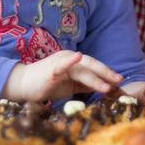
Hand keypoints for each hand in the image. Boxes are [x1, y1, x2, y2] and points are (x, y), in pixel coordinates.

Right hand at [4, 51, 122, 102]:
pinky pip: (62, 64)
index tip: (120, 80)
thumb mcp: (71, 85)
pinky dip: (70, 60)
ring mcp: (61, 62)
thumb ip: (85, 84)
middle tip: (119, 80)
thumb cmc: (47, 84)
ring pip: (81, 69)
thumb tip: (105, 87)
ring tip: (107, 87)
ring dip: (95, 77)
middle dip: (106, 73)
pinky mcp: (51, 70)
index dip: (107, 72)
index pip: (94, 66)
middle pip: (92, 64)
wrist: (24, 84)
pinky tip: (77, 57)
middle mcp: (70, 58)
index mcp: (75, 61)